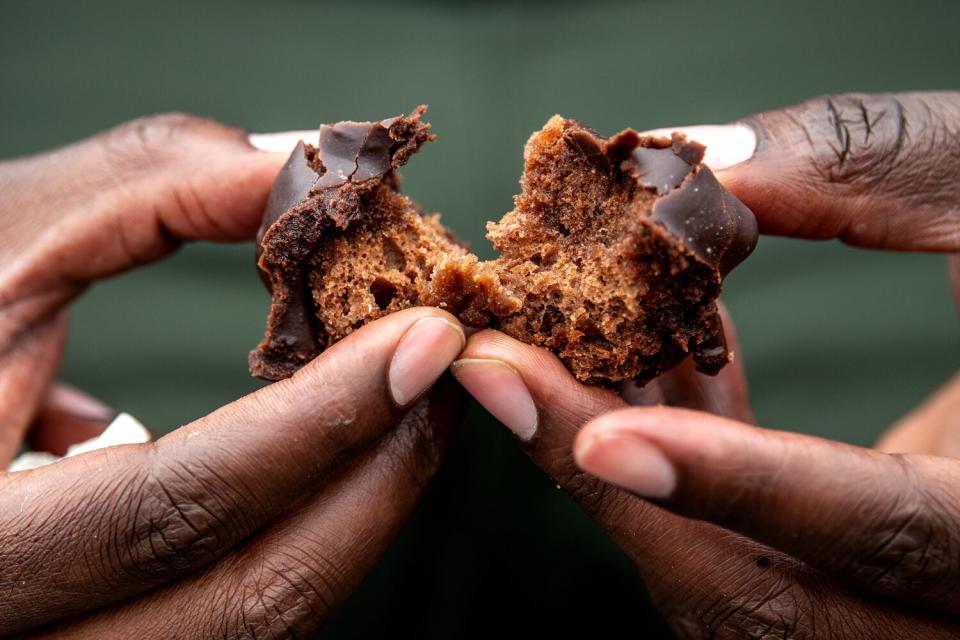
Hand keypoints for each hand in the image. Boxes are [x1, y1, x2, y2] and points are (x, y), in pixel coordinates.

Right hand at [0, 115, 466, 637]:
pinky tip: (341, 453)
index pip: (182, 502)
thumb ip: (148, 191)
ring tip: (412, 406)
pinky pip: (237, 609)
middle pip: (249, 597)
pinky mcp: (113, 626)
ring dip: (360, 511)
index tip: (425, 341)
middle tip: (443, 376)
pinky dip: (309, 532)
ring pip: (258, 622)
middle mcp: (26, 629)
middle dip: (377, 477)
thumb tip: (299, 171)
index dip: (327, 419)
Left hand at [453, 92, 959, 637]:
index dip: (738, 485)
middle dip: (616, 480)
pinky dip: (682, 456)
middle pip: (765, 587)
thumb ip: (884, 170)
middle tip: (498, 376)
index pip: (890, 530)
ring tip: (531, 357)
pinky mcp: (872, 583)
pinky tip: (640, 364)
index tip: (599, 437)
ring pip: (733, 577)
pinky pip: (748, 543)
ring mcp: (913, 615)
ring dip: (624, 460)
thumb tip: (701, 163)